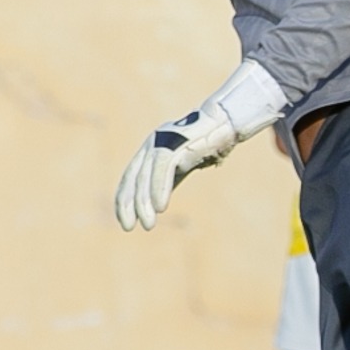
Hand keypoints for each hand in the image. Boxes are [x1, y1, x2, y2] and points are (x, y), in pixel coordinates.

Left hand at [113, 60, 287, 232]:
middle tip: (129, 227)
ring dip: (144, 201)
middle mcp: (151, 144)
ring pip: (145, 174)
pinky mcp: (176, 141)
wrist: (225, 122)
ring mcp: (162, 141)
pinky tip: (160, 207)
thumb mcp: (181, 166)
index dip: (125, 199)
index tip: (126, 222)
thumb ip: (166, 180)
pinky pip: (162, 167)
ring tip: (147, 224)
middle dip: (128, 203)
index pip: (130, 177)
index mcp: (150, 149)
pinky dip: (159, 188)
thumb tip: (155, 204)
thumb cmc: (204, 144)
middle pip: (133, 177)